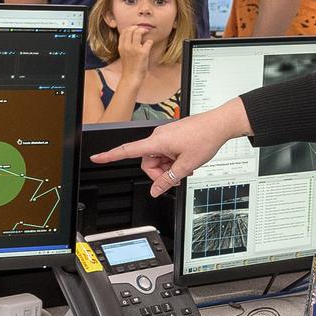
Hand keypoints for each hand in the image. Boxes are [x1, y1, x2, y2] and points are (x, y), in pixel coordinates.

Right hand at [89, 98, 251, 196]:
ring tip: (186, 167)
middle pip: (147, 161)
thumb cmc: (205, 138)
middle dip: (160, 173)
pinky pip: (165, 152)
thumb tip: (156, 190)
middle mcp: (158, 136)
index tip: (96, 158)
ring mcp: (165, 135)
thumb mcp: (187, 165)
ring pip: (158, 158)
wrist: (219, 125)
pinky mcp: (172, 135)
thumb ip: (169, 179)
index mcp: (157, 141)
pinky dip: (173, 160)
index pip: (128, 150)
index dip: (110, 155)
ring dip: (169, 167)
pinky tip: (186, 162)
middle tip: (177, 177)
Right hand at [117, 26, 152, 81]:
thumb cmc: (129, 67)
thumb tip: (132, 37)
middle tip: (143, 29)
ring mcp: (134, 49)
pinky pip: (148, 42)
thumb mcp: (124, 54)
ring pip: (138, 32)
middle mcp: (126, 46)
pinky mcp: (143, 52)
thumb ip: (126, 46)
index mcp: (121, 46)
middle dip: (138, 27)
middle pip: (131, 30)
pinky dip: (150, 42)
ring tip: (147, 32)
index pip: (124, 31)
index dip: (130, 27)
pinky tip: (150, 44)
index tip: (135, 28)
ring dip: (144, 30)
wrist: (131, 77)